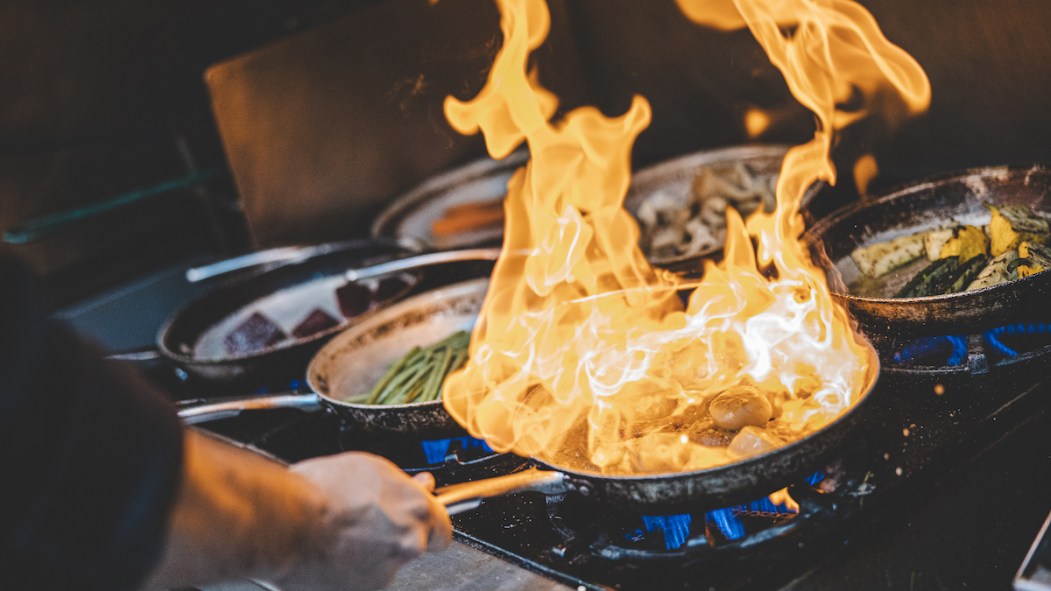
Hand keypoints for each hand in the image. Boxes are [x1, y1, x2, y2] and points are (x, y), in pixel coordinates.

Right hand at [278, 452, 451, 590]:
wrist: (287, 522)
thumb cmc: (322, 490)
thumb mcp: (371, 468)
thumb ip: (402, 485)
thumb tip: (417, 484)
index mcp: (417, 510)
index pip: (443, 527)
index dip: (429, 524)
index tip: (417, 521)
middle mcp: (409, 544)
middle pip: (412, 545)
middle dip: (393, 536)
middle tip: (366, 523)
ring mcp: (385, 572)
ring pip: (383, 563)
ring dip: (368, 553)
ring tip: (337, 535)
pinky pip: (359, 579)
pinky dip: (348, 570)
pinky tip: (329, 553)